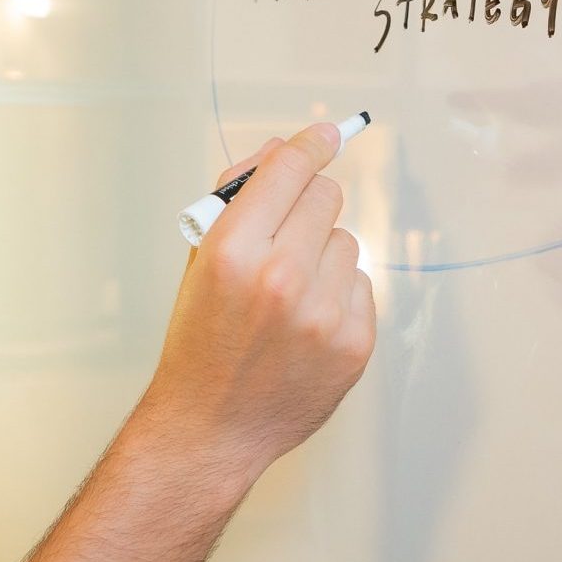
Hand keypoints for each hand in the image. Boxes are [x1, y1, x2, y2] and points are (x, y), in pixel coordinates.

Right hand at [135, 121, 377, 484]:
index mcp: (232, 251)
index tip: (326, 134)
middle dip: (308, 205)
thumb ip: (238, 196)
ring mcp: (322, 314)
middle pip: (326, 196)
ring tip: (290, 291)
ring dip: (322, 254)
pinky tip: (307, 320)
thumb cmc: (200, 339)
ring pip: (347, 240)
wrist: (211, 427)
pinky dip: (338, 293)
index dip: (308, 145)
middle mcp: (281, 278)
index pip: (288, 169)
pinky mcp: (354, 343)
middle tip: (287, 232)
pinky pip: (361, 284)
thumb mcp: (199, 259)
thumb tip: (286, 149)